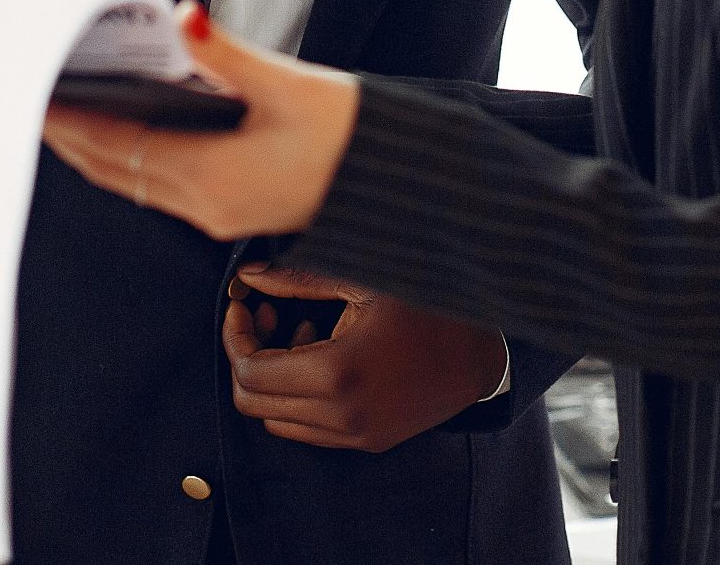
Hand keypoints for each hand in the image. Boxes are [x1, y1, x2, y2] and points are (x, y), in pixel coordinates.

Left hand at [41, 2, 356, 241]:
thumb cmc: (350, 134)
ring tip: (64, 114)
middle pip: (114, 170)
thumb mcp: (288, 84)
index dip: (72, 123)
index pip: (117, 145)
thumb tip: (183, 17)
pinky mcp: (230, 210)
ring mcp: (216, 214)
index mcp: (212, 175)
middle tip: (33, 99)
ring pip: (133, 182)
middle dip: (71, 138)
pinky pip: (160, 186)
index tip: (37, 98)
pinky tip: (122, 131)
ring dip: (96, 151)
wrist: (398, 185)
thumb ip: (226, 53)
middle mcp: (205, 205)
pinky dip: (130, 159)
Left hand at [223, 265, 505, 451]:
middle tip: (266, 315)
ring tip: (300, 330)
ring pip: (277, 419)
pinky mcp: (367, 442)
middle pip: (253, 402)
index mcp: (336, 373)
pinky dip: (299, 395)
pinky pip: (308, 428)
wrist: (483, 355)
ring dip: (274, 378)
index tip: (243, 307)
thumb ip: (299, 279)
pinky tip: (324, 354)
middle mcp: (340, 415)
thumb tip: (248, 277)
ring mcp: (354, 435)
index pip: (249, 372)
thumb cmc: (427, 308)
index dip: (236, 337)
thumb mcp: (362, 281)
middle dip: (249, 356)